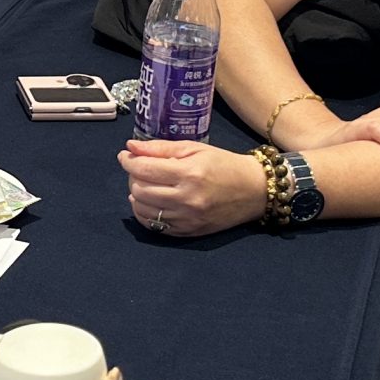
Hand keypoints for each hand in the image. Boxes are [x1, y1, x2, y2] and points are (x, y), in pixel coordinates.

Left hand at [119, 140, 267, 236]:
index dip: (128, 161)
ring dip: (136, 195)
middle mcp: (187, 199)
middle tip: (140, 169)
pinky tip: (149, 202)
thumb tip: (130, 147)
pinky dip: (145, 213)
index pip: (144, 169)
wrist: (254, 191)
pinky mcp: (188, 232)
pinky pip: (154, 226)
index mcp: (189, 174)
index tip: (125, 156)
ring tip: (144, 185)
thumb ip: (160, 148)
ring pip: (143, 210)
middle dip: (133, 177)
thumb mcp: (195, 148)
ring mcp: (187, 219)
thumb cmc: (224, 165)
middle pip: (140, 190)